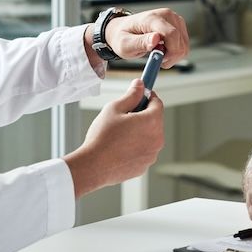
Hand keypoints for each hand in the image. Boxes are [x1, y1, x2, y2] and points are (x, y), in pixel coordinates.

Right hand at [64, 79, 164, 197]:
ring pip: (149, 136)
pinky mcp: (145, 166)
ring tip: (119, 134)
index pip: (157, 103)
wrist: (93, 166)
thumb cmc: (102, 137)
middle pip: (155, 120)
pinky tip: (120, 147)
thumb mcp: (114, 108)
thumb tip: (140, 84)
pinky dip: (136, 147)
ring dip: (140, 132)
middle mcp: (157, 139)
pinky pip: (144, 150)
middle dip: (142, 115)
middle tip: (125, 115)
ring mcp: (152, 154)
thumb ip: (131, 95)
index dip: (148, 96)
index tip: (141, 95)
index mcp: (152, 122)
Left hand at [101, 8, 189, 64]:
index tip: (160, 61)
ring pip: (184, 45)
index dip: (170, 52)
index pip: (171, 34)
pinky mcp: (178, 25)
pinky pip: (184, 44)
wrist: (123, 30)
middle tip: (156, 59)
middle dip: (171, 56)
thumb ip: (140, 42)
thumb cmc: (123, 36)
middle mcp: (166, 15)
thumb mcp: (125, 44)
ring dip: (173, 55)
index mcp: (152, 18)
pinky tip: (163, 50)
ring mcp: (174, 19)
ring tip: (158, 54)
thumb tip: (155, 39)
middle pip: (180, 42)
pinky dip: (175, 51)